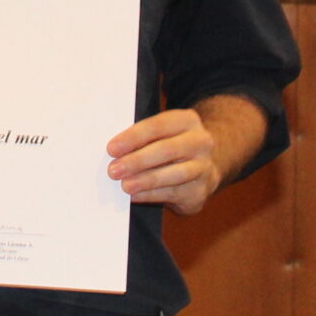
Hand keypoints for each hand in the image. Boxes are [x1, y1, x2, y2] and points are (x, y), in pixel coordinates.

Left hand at [106, 107, 226, 214]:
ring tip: (125, 185)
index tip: (112, 148)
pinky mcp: (200, 191)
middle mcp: (200, 142)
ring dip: (146, 180)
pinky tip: (136, 195)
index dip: (134, 137)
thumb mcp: (160, 136)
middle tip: (114, 170)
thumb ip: (142, 139)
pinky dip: (152, 195)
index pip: (158, 126)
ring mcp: (204, 167)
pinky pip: (175, 193)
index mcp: (187, 120)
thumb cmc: (170, 148)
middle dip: (138, 160)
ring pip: (175, 174)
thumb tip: (114, 151)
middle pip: (167, 150)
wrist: (202, 170)